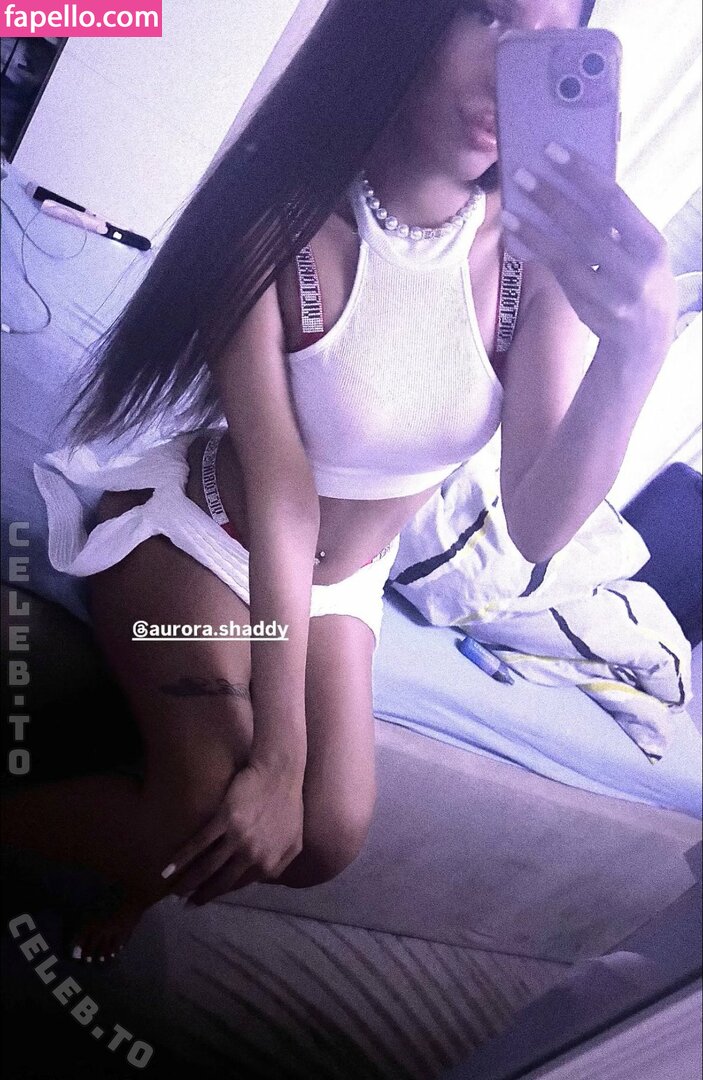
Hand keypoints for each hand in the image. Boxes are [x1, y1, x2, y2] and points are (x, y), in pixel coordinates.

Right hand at [162, 759, 303, 904]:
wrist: (280, 773)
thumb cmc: (289, 804)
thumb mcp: (294, 841)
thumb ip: (281, 864)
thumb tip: (264, 878)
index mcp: (269, 864)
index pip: (239, 884)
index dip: (221, 891)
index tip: (206, 897)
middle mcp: (252, 856)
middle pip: (221, 881)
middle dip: (201, 895)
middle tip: (186, 904)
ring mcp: (237, 838)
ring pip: (207, 866)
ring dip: (188, 882)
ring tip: (174, 891)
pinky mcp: (224, 819)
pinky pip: (199, 844)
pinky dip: (182, 859)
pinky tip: (168, 870)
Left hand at [501, 143, 677, 365]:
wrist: (644, 339)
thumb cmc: (639, 280)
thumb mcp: (642, 251)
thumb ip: (617, 224)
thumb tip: (579, 182)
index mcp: (651, 243)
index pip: (615, 201)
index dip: (584, 174)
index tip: (555, 152)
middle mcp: (634, 268)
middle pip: (587, 226)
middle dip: (553, 197)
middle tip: (523, 174)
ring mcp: (611, 291)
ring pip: (566, 253)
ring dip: (535, 228)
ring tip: (510, 207)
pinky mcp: (589, 305)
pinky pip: (556, 273)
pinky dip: (535, 252)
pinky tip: (515, 236)